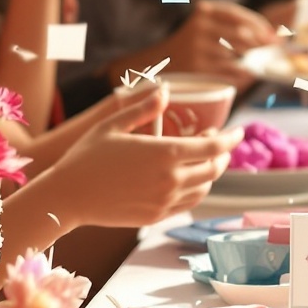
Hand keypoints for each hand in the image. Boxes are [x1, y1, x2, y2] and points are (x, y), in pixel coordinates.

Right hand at [43, 80, 231, 229]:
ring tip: (207, 161)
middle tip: (221, 143)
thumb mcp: (113, 125)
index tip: (239, 132)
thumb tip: (165, 91)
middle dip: (223, 155)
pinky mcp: (155, 216)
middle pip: (214, 168)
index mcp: (163, 154)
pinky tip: (190, 180)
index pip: (213, 147)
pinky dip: (196, 190)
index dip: (231, 139)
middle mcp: (169, 180)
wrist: (68, 197)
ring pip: (203, 188)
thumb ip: (143, 108)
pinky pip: (187, 203)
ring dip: (211, 173)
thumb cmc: (87, 157)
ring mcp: (164, 201)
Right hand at [158, 1, 279, 83]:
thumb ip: (236, 25)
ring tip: (260, 62)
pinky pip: (230, 72)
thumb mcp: (208, 24)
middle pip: (241, 35)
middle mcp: (199, 27)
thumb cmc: (194, 42)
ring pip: (238, 55)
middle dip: (261, 43)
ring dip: (254, 60)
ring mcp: (198, 49)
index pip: (237, 14)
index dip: (259, 24)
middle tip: (273, 49)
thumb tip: (273, 34)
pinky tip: (247, 74)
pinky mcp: (199, 69)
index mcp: (203, 11)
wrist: (162, 62)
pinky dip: (243, 74)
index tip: (273, 34)